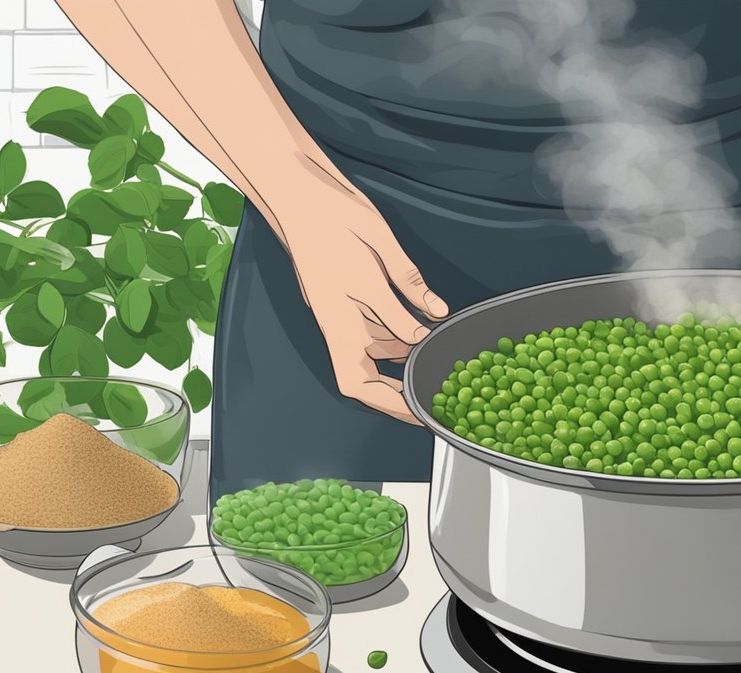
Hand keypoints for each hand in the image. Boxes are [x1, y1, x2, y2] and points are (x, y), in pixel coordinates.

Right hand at [276, 178, 448, 423]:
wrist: (302, 192)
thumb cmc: (332, 220)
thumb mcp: (377, 256)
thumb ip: (405, 292)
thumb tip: (431, 318)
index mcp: (338, 322)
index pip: (358, 381)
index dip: (386, 402)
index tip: (415, 412)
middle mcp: (340, 322)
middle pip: (367, 372)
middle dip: (399, 390)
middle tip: (433, 399)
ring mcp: (345, 309)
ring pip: (376, 348)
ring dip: (404, 359)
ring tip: (438, 366)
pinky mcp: (351, 294)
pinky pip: (377, 324)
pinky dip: (402, 332)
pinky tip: (426, 329)